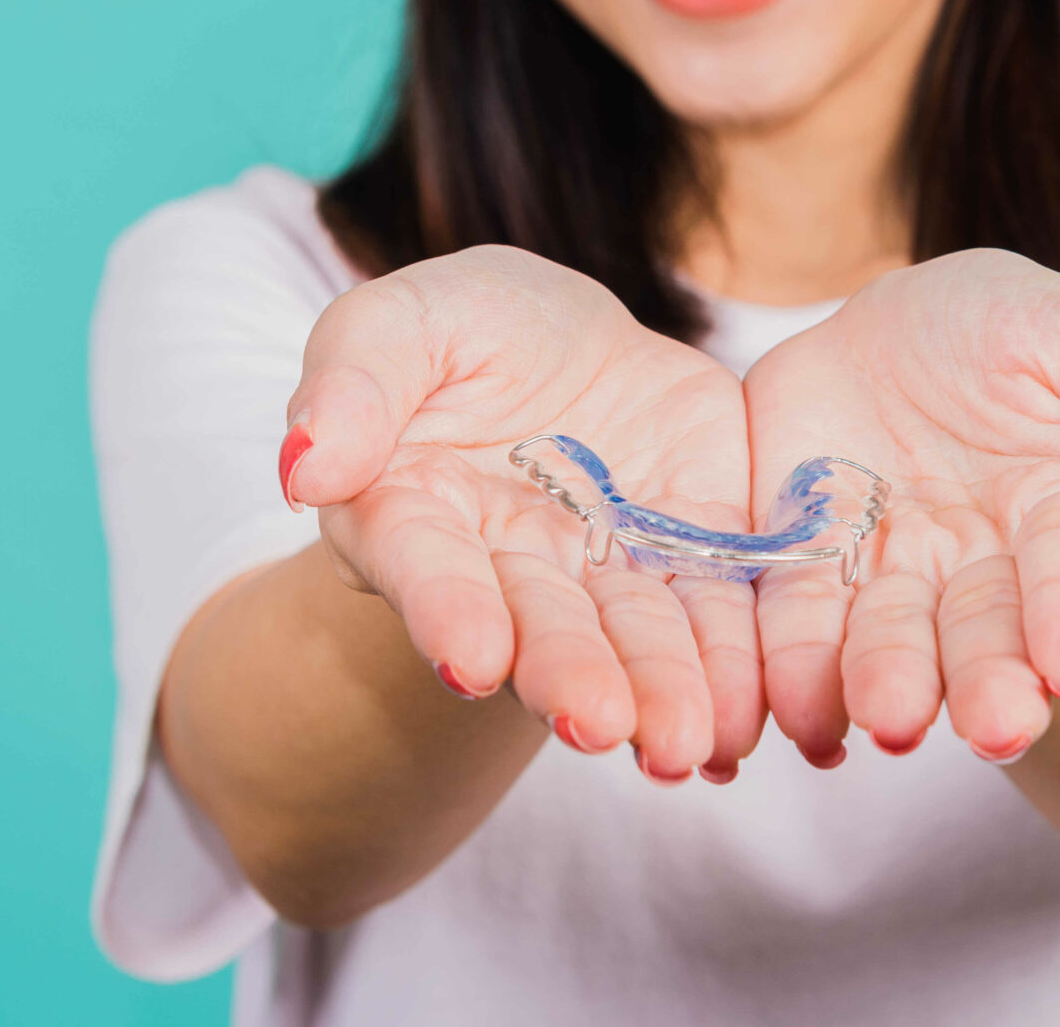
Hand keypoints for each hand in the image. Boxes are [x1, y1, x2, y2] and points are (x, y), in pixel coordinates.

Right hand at [282, 246, 763, 779]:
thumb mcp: (400, 319)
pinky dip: (739, 664)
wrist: (567, 341)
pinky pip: (724, 610)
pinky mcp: (698, 553)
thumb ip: (356, 379)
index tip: (472, 661)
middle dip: (568, 675)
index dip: (448, 613)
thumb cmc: (459, 331)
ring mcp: (607, 572)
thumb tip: (306, 464)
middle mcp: (509, 570)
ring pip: (635, 637)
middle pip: (538, 625)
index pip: (426, 569)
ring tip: (689, 741)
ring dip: (661, 691)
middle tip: (600, 725)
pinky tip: (753, 716)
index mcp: (414, 516)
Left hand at [743, 250, 1059, 764]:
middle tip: (992, 729)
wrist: (899, 333)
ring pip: (891, 642)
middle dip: (990, 682)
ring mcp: (896, 578)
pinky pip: (797, 623)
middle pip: (988, 634)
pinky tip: (797, 710)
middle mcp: (986, 571)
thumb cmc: (1019, 334)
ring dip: (889, 685)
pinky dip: (795, 670)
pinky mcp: (808, 570)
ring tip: (888, 718)